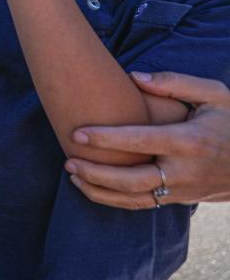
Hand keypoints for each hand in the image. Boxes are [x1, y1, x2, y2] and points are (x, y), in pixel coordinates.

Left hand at [66, 72, 229, 207]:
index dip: (106, 139)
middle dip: (96, 173)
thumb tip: (134, 77)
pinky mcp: (180, 200)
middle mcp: (185, 170)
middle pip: (133, 179)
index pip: (141, 141)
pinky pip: (143, 205)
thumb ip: (175, 83)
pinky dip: (115, 201)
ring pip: (135, 199)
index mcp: (190, 141)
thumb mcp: (214, 95)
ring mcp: (183, 189)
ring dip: (100, 191)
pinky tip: (91, 188)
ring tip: (72, 175)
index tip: (77, 133)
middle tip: (68, 160)